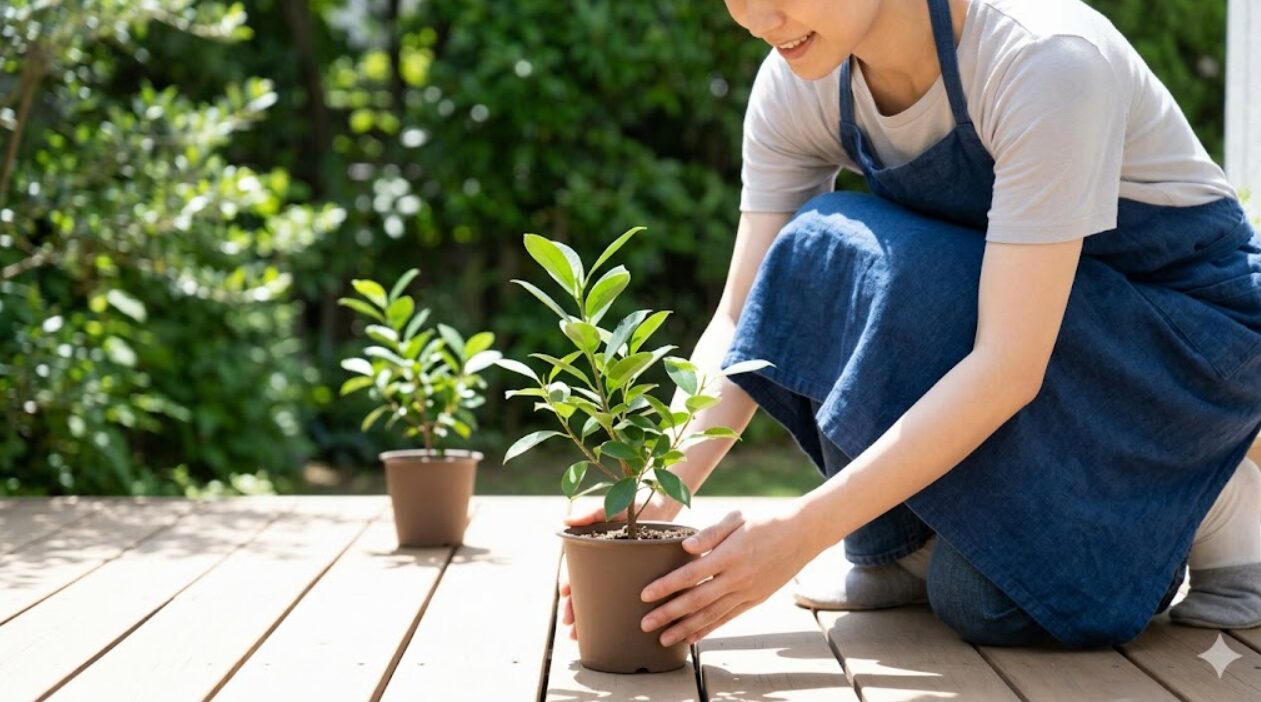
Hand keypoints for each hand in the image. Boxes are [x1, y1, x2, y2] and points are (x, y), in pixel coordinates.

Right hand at [558, 492, 683, 640]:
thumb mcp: (610, 508)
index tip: (565, 596)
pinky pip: (623, 598)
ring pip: (601, 600)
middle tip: (571, 630)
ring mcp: (618, 573)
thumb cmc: (631, 504)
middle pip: (584, 592)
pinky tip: (613, 630)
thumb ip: (590, 514)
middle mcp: (603, 565)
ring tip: (581, 637)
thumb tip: (566, 521)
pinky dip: (614, 614)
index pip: (576, 571)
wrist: (661, 505)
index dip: (569, 584)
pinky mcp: (636, 578)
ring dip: (589, 619)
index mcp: (594, 550)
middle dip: (575, 611)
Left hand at [638, 506, 818, 646]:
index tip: (645, 595)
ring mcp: (747, 592)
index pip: (691, 574)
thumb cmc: (765, 521)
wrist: (802, 535)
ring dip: (685, 629)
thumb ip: (711, 532)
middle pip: (697, 600)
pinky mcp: (755, 600)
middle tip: (644, 625)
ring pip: (711, 615)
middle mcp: (738, 578)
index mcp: (730, 554)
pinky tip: (691, 638)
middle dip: (669, 614)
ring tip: (663, 639)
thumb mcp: (738, 518)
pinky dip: (708, 629)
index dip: (666, 586)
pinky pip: (727, 619)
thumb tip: (686, 547)